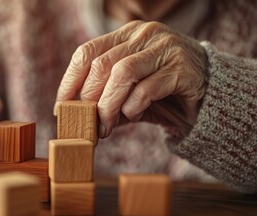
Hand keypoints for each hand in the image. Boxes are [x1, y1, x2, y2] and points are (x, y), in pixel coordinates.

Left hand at [56, 21, 207, 137]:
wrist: (207, 94)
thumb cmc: (161, 93)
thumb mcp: (127, 93)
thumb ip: (104, 98)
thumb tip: (73, 116)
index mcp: (125, 35)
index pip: (86, 52)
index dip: (70, 81)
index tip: (61, 107)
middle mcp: (143, 35)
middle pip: (101, 65)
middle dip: (88, 100)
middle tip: (87, 125)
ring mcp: (164, 47)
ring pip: (122, 74)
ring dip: (108, 106)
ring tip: (106, 127)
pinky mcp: (181, 67)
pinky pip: (147, 89)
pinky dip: (134, 107)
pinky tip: (134, 116)